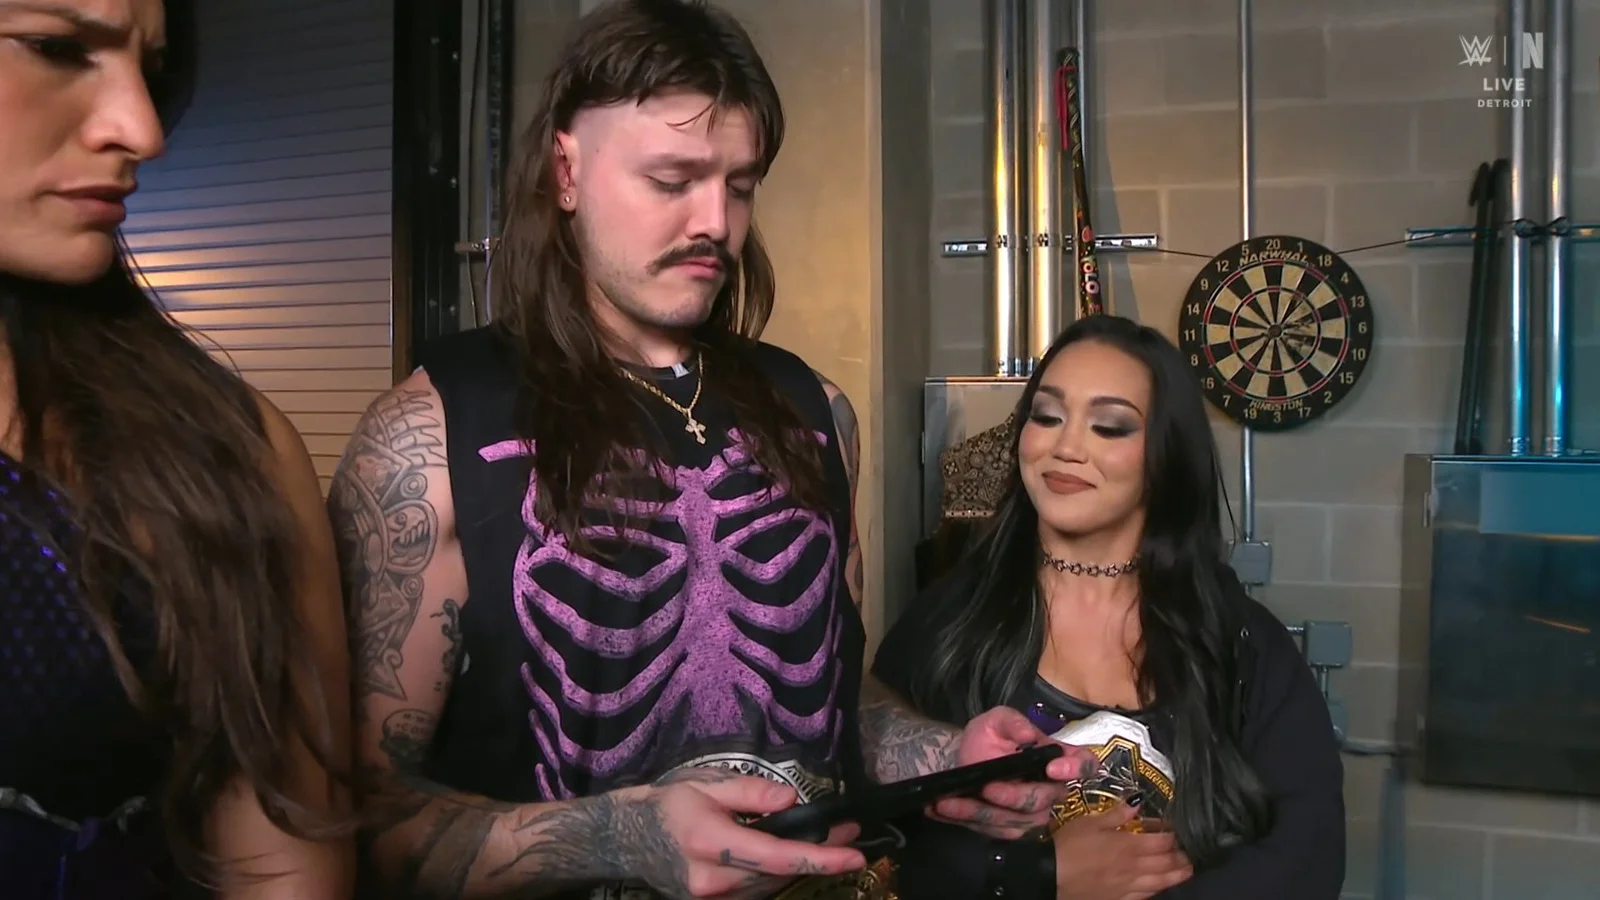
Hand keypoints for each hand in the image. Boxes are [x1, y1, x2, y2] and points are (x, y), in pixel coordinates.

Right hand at [622, 769, 865, 899]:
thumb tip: (790, 799)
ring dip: (798, 865)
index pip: (777, 856)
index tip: (854, 855)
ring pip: (770, 885)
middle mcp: (713, 881)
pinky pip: (756, 891)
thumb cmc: (667, 805)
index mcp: (711, 843)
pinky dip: (775, 873)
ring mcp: (712, 899)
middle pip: (780, 873)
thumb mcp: (705, 784)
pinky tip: (785, 854)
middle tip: (847, 833)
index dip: (820, 858)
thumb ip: (749, 793)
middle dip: (818, 856)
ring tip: (825, 841)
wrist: (625, 839)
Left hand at [927, 706, 1098, 839]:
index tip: (1053, 767)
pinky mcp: (1009, 828)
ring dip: (982, 812)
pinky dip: (965, 818)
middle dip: (1013, 796)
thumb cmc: (989, 737)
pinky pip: (992, 829)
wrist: (963, 757)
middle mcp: (1050, 789)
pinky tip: (943, 808)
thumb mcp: (997, 720)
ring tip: (948, 802)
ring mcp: (1031, 813)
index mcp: (1056, 759)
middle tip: (987, 787)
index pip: (1083, 765)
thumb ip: (1013, 722)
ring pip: (1015, 820)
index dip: (1076, 769)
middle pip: (1041, 800)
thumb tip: (1028, 734)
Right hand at [1053, 801, 1192, 899]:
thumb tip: (1137, 802)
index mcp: (1130, 846)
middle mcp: (1135, 867)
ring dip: (1177, 876)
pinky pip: (1146, 896)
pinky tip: (1159, 887)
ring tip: (1187, 870)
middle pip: (1168, 864)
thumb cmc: (1069, 846)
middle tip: (1191, 852)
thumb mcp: (1090, 822)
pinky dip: (1157, 890)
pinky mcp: (1120, 899)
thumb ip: (1116, 814)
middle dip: (1183, 858)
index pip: (1163, 841)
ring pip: (1162, 882)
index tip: (1179, 830)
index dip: (1175, 836)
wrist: (1051, 877)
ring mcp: (1129, 887)